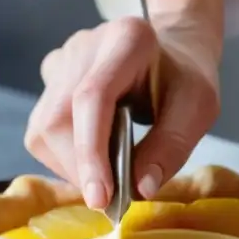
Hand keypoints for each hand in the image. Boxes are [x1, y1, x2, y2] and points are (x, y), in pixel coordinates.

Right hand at [24, 14, 220, 208]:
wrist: (170, 52)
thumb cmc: (183, 80)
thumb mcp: (196, 110)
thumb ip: (172, 147)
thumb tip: (140, 189)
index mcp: (126, 40)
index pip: (92, 99)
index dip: (91, 152)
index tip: (100, 198)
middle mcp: (84, 46)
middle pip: (59, 120)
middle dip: (81, 169)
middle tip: (113, 197)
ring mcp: (60, 62)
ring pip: (44, 130)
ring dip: (72, 168)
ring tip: (106, 177)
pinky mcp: (48, 82)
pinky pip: (42, 133)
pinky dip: (65, 159)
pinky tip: (94, 159)